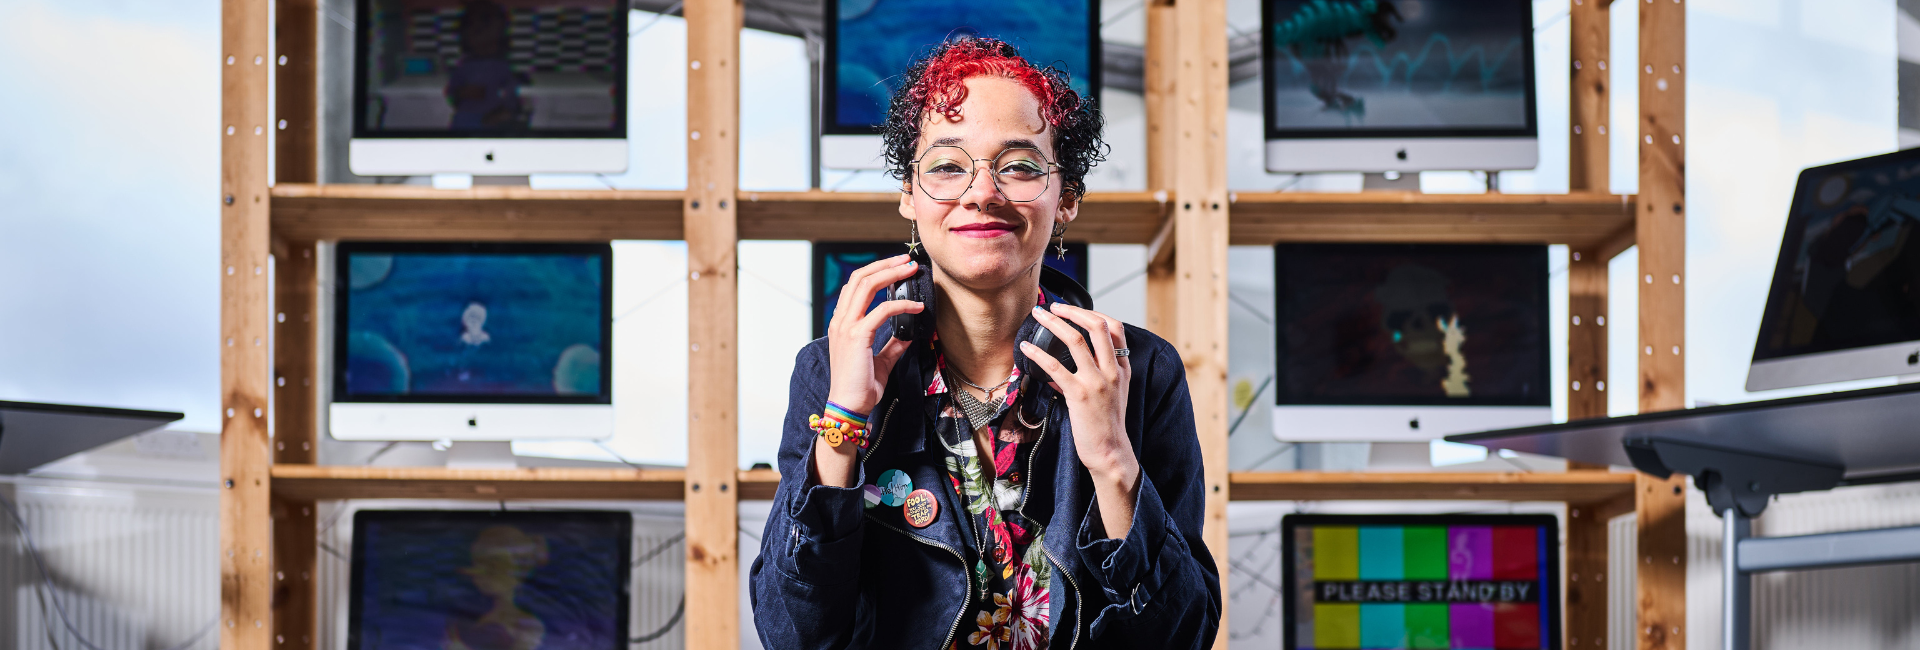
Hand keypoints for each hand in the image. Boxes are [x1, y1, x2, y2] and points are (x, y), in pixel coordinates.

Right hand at [824, 254, 923, 416]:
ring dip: (892, 273)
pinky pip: (882, 311)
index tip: (897, 267)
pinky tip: (917, 307)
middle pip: (860, 277)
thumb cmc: (861, 386)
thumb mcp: (881, 361)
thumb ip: (893, 344)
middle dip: (885, 264)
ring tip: (911, 270)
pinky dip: (902, 305)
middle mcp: (840, 321)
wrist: (850, 406)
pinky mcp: (857, 336)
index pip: (855, 286)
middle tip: (907, 260)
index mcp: (842, 323)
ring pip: (866, 285)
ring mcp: (846, 327)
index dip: (876, 271)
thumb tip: (909, 333)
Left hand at [1021, 303, 1139, 537]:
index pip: (1114, 328)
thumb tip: (1057, 373)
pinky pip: (1055, 367)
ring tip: (1038, 316)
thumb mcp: (1107, 397)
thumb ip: (1089, 379)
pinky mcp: (1080, 395)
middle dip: (1073, 310)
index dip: (1093, 313)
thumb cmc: (1105, 427)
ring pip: (1076, 340)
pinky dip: (1038, 353)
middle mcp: (1112, 370)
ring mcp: (1097, 382)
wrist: (1110, 453)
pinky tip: (1025, 348)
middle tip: (1053, 306)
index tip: (1073, 310)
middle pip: (1097, 326)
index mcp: (1121, 368)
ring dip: (1054, 323)